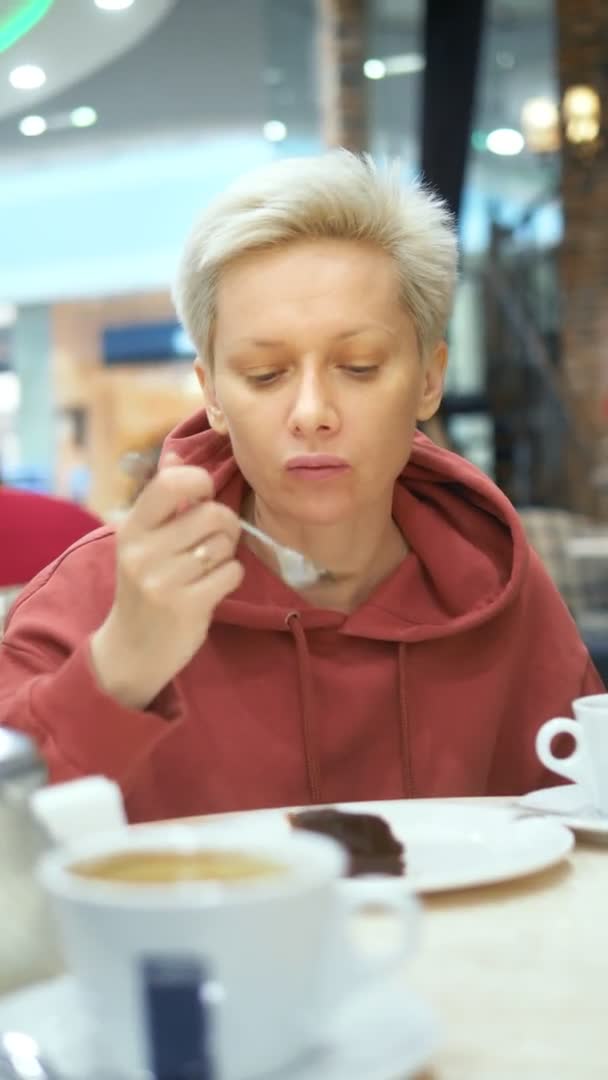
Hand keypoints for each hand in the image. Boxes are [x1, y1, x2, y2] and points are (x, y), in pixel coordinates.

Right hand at [91, 453, 242, 708]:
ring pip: (225, 545)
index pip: (172, 484)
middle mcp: (143, 551)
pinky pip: (232, 573)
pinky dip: (230, 578)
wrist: (131, 649)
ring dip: (227, 554)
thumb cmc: (144, 586)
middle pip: (212, 514)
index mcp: (132, 528)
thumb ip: (162, 500)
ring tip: (208, 566)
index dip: (200, 482)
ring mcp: (163, 581)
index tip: (203, 496)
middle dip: (225, 525)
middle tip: (215, 540)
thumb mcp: (142, 541)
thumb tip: (177, 454)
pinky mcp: (186, 607)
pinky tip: (212, 588)